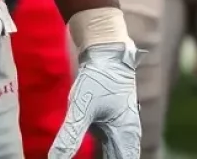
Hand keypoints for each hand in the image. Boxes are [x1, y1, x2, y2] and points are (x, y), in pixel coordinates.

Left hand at [49, 42, 140, 158]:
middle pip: (121, 157)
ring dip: (107, 157)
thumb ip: (70, 136)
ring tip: (92, 157)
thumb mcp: (82, 106)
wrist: (106, 48)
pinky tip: (92, 153)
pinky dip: (103, 153)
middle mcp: (126, 131)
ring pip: (116, 151)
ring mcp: (120, 125)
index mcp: (126, 131)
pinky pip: (110, 144)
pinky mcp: (111, 119)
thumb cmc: (99, 75)